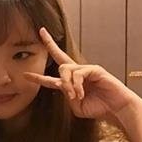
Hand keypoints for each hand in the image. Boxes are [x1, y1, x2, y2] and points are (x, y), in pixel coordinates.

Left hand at [24, 27, 138, 119]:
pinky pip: (78, 73)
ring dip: (67, 84)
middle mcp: (77, 73)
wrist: (116, 110)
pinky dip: (76, 85)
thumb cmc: (98, 108)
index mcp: (71, 83)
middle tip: (42, 31)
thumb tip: (61, 85)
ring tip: (74, 96)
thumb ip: (66, 96)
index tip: (25, 74)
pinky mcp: (95, 69)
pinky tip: (81, 93)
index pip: (52, 78)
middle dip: (50, 44)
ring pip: (65, 69)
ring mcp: (86, 70)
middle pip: (59, 57)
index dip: (38, 77)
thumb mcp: (76, 106)